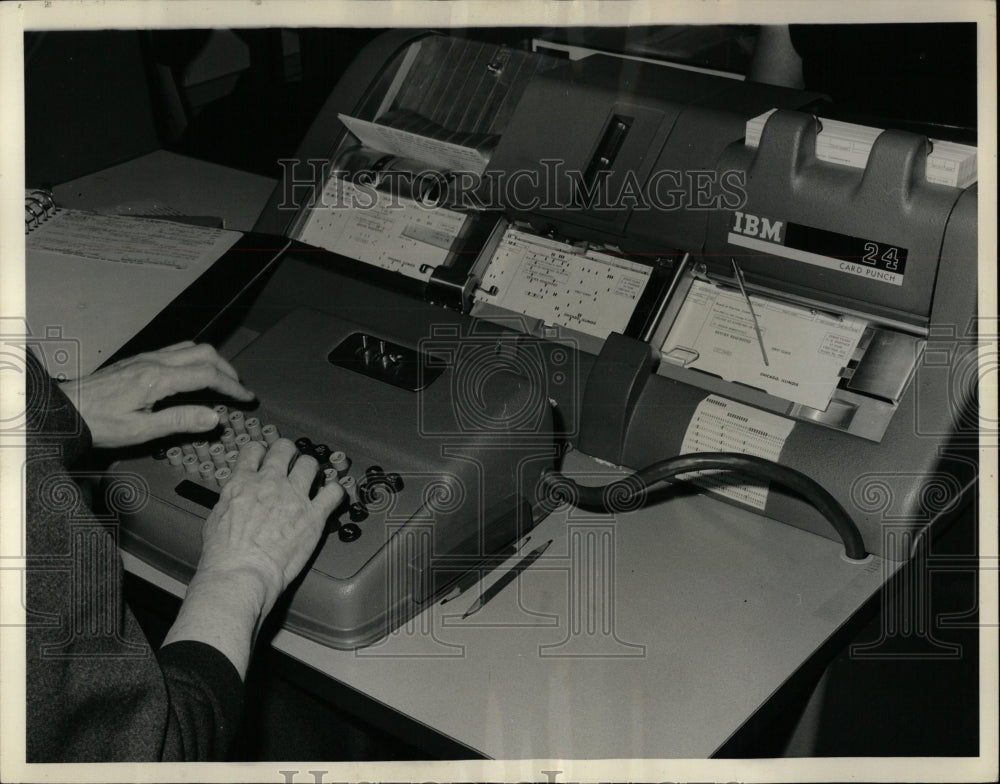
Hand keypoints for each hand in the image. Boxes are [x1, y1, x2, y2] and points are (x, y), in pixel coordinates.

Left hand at [68, 342, 253, 447]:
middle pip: (204, 354)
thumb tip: (214, 417)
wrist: (66, 409)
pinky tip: (194, 375)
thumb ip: (180, 420)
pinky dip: (195, 360)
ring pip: (191, 348)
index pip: (207, 375)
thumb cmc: (99, 422)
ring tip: (222, 380)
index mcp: (158, 379)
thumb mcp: (141, 430)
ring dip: (212, 361)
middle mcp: (154, 362)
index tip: (246, 398)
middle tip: (239, 389)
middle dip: (227, 370)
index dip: (232, 386)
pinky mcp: (138, 361)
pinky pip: (176, 351)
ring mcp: (145, 358)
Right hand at [196, 439, 344, 616]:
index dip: (261, 450)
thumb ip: (232, 500)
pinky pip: (334, 492)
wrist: (241, 573)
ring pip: (310, 464)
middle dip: (289, 452)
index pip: (254, 450)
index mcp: (242, 482)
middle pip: (285, 449)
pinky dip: (335, 491)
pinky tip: (332, 494)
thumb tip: (236, 500)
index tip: (266, 455)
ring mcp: (294, 497)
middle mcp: (270, 483)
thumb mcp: (216, 517)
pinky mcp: (314, 515)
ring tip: (311, 477)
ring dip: (310, 469)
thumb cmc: (224, 555)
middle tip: (291, 460)